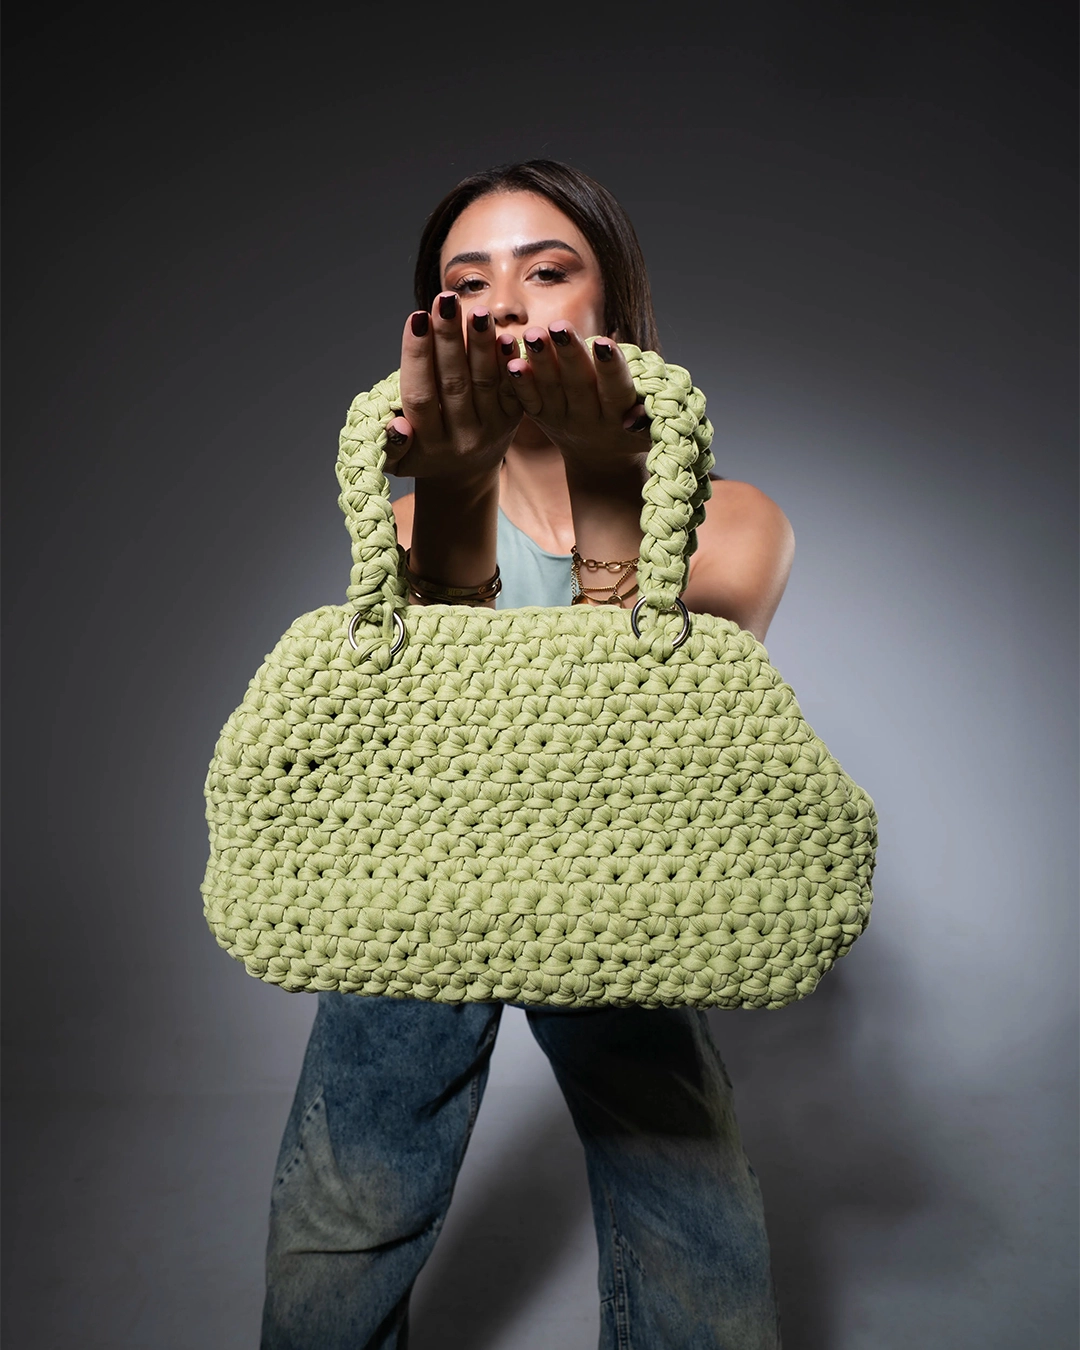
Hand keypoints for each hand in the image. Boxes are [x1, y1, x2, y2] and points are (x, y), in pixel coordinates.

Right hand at [382, 293, 522, 478]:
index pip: (421, 396)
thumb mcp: (399, 460)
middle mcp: (462, 439)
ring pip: (486, 382)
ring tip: (477, 310)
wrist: (465, 474)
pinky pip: (513, 387)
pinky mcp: (515, 419)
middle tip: (446, 300)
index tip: (415, 318)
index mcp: (429, 445)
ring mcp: (491, 429)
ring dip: (482, 344)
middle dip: (449, 339)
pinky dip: (510, 361)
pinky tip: (506, 335)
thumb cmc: (423, 453)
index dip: (417, 357)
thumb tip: (398, 425)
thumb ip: (393, 445)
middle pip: (454, 383)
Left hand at [503, 323, 650, 471]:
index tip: (604, 343)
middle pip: (578, 385)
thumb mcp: (648, 428)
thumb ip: (648, 418)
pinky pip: (527, 400)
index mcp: (618, 416)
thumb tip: (638, 415)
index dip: (610, 368)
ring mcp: (561, 419)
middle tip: (559, 326)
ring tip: (533, 334)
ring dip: (540, 361)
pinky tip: (509, 361)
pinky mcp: (540, 417)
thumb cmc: (630, 428)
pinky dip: (519, 382)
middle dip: (570, 354)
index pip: (616, 390)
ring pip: (550, 389)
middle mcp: (588, 419)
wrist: (600, 457)